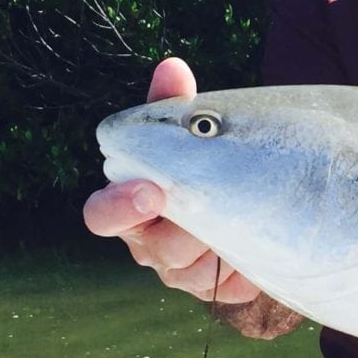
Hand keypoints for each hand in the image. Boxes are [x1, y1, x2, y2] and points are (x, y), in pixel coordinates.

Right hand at [84, 56, 261, 304]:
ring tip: (243, 217)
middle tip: (212, 208)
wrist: (256, 197)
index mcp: (128, 204)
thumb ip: (176, 103)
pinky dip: (243, 267)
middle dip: (186, 228)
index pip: (100, 216)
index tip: (151, 189)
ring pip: (190, 272)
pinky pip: (226, 288)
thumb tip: (172, 67)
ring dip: (219, 244)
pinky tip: (258, 244)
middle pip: (155, 248)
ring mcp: (179, 272)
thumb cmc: (206, 159)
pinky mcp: (213, 290)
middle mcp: (147, 243)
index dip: (118, 208)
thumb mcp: (193, 132)